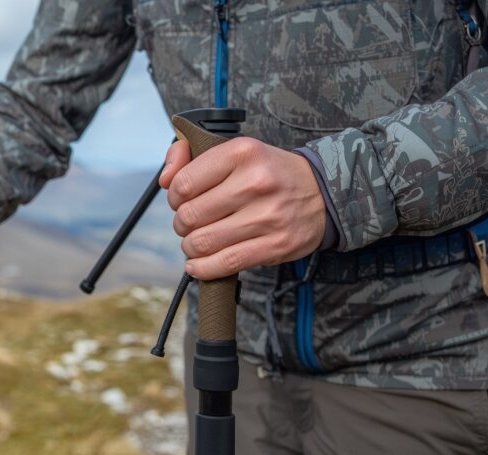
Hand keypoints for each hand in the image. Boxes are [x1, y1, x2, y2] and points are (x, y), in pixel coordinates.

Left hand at [159, 137, 325, 280]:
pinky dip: (202, 269)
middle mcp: (255, 183)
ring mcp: (267, 216)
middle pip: (189, 216)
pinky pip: (224, 263)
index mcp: (242, 153)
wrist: (323, 193)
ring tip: (197, 242)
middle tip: (190, 224)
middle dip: (182, 224)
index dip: (174, 198)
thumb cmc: (269, 173)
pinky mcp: (274, 245)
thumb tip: (164, 179)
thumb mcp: (235, 152)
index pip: (183, 184)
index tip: (182, 201)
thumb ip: (190, 157)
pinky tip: (198, 264)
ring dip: (191, 247)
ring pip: (202, 242)